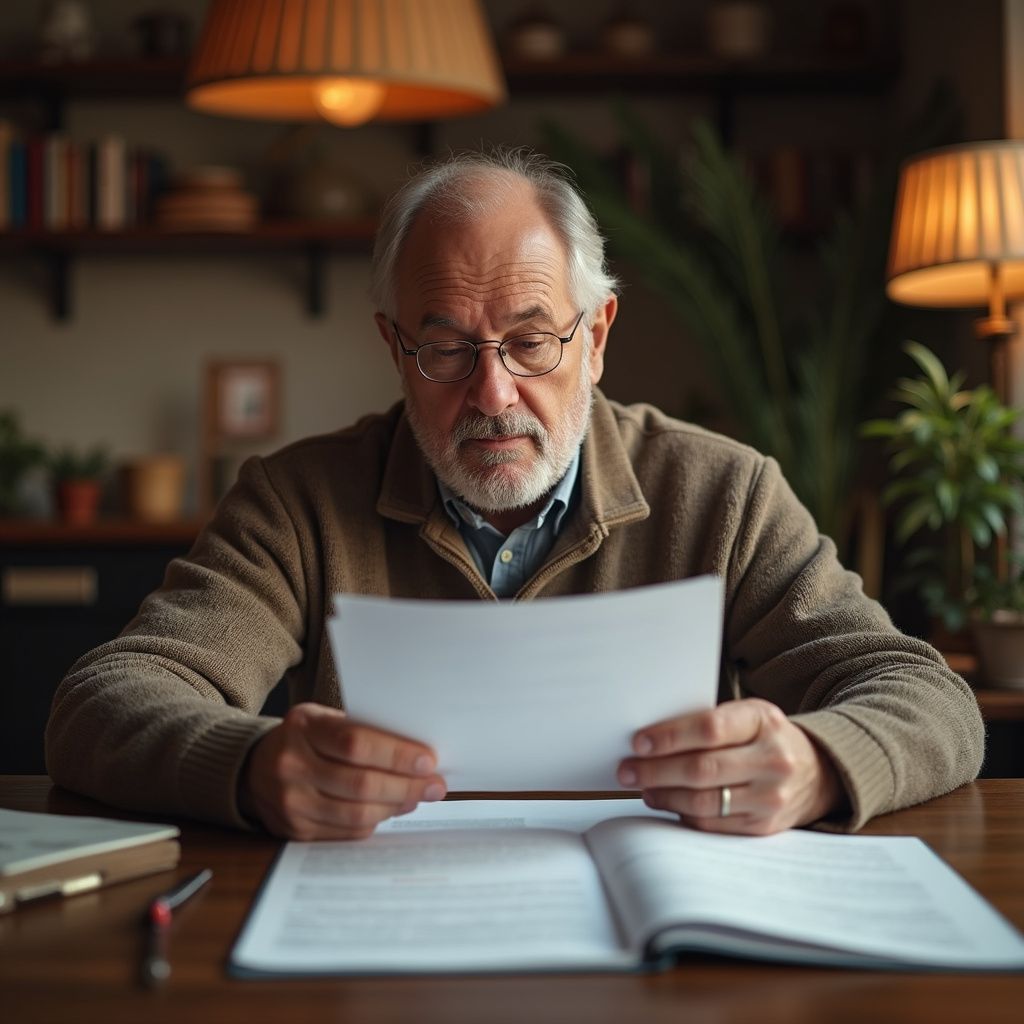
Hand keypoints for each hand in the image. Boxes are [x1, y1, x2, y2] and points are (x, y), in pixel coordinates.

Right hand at [239, 702, 446, 839]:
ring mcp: (290, 802)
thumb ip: (362, 731)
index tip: (428, 760)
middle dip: (406, 786)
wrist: (252, 768)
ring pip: (356, 813)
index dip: (397, 754)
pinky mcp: (294, 830)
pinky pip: (346, 832)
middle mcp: (291, 765)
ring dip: (395, 807)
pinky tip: (391, 809)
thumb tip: (417, 755)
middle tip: (435, 785)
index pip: (357, 743)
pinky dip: (375, 821)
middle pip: (360, 784)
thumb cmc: (304, 739)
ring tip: (417, 797)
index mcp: (303, 728)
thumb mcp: (323, 720)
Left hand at [617, 698, 842, 834]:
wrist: (818, 771)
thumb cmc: (765, 737)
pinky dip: (683, 815)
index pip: (709, 728)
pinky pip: (714, 825)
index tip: (638, 742)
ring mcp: (771, 797)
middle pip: (702, 769)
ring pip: (704, 802)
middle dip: (656, 770)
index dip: (669, 736)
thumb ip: (708, 722)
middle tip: (626, 770)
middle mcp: (772, 759)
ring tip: (642, 787)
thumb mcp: (748, 715)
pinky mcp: (764, 827)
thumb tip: (650, 739)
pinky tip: (666, 803)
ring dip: (665, 795)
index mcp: (762, 721)